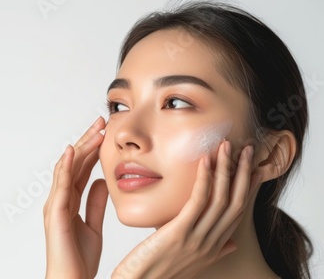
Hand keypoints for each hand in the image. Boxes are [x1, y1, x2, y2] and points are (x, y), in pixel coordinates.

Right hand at [43, 116, 108, 278]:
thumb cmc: (78, 260)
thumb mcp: (93, 226)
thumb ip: (95, 204)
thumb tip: (103, 182)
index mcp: (69, 202)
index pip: (82, 169)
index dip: (92, 149)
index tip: (105, 131)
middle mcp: (60, 199)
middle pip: (74, 163)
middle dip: (87, 141)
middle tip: (101, 121)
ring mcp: (55, 205)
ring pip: (67, 169)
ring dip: (81, 147)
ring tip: (94, 130)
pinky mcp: (55, 213)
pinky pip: (61, 185)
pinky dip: (67, 166)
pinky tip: (73, 151)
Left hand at [112, 141, 261, 278]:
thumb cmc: (159, 271)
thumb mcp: (193, 262)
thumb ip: (213, 250)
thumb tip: (230, 243)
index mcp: (213, 248)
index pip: (237, 213)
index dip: (247, 189)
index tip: (253, 169)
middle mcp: (210, 243)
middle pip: (235, 202)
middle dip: (243, 173)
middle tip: (246, 149)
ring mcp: (196, 238)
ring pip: (220, 198)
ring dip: (226, 169)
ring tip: (227, 146)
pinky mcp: (179, 232)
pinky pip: (197, 201)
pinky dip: (204, 178)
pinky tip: (206, 161)